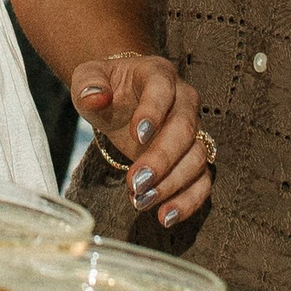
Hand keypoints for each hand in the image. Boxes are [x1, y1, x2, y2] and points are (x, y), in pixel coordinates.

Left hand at [71, 51, 213, 228]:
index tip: (137, 135)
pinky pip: (202, 180)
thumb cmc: (106, 86)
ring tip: (141, 201)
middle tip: (135, 182)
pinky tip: (166, 216)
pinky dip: (189, 201)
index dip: (153, 111)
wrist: (121, 96)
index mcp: (158, 74)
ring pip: (197, 158)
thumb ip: (89, 84)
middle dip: (161, 159)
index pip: (162, 89)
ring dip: (171, 184)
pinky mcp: (193, 156)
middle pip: (185, 129)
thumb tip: (95, 97)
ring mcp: (193, 130)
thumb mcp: (88, 78)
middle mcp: (184, 100)